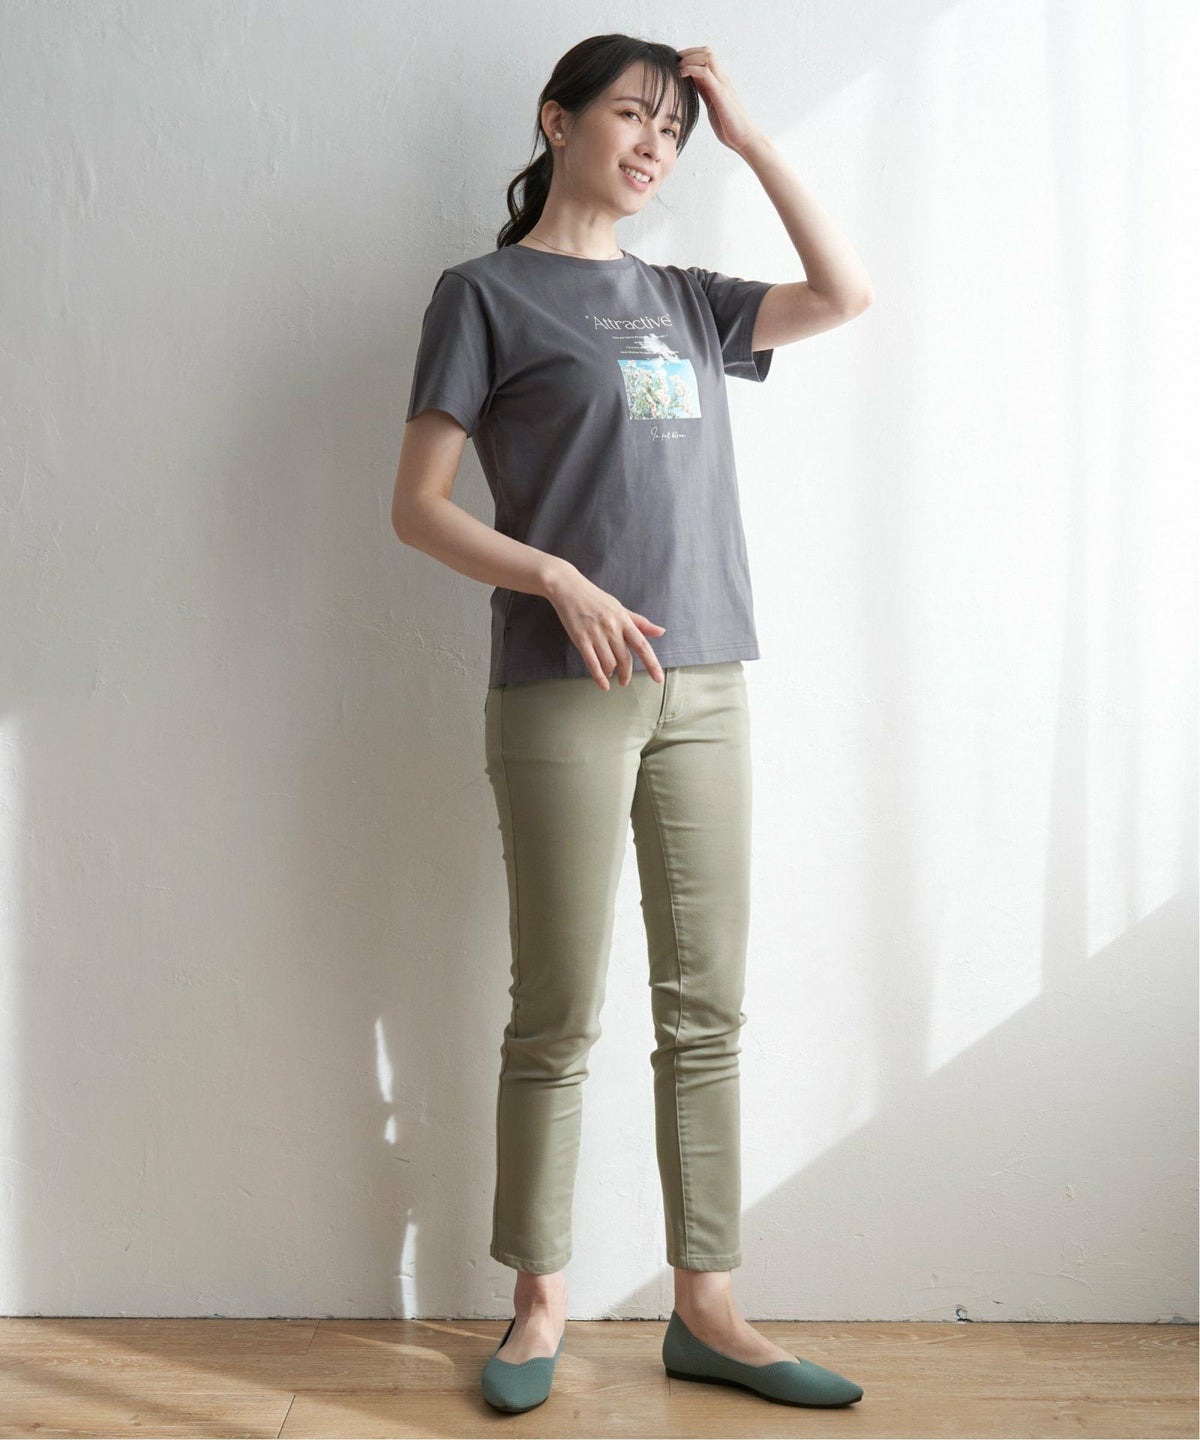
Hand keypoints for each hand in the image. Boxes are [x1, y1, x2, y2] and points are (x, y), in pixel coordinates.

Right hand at [545, 564, 665, 689]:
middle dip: (626, 674)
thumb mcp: (620, 608)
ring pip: (609, 663)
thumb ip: (640, 623)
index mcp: (624, 620)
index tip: (658, 678)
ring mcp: (596, 634)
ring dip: (611, 672)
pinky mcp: (581, 639)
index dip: (652, 664)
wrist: (569, 588)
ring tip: (609, 673)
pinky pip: (592, 663)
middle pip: (625, 659)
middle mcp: (612, 628)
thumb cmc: (595, 599)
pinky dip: (599, 677)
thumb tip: (661, 632)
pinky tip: (603, 684)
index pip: (642, 645)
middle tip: (625, 681)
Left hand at [676, 46, 762, 153]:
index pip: (706, 59)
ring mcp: (723, 85)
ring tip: (678, 67)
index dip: (690, 56)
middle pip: (707, 52)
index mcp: (719, 83)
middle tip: (674, 61)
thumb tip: (692, 87)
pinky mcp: (721, 94)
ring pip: (708, 57)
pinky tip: (681, 75)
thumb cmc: (729, 127)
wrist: (744, 139)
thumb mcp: (712, 106)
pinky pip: (705, 73)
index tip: (676, 62)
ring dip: (689, 58)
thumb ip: (705, 93)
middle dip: (688, 52)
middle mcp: (722, 80)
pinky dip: (691, 69)